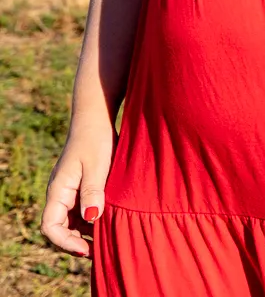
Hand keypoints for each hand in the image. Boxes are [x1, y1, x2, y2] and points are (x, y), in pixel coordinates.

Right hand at [42, 121, 115, 257]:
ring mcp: (70, 190)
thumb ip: (93, 191)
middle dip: (76, 242)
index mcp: (58, 190)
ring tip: (106, 240)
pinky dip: (92, 220)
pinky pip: (82, 210)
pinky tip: (109, 222)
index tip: (86, 250)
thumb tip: (91, 218)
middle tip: (98, 251)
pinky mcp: (81, 186)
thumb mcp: (97, 166)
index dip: (65, 242)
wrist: (97, 119)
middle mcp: (60, 193)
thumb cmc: (96, 140)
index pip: (50, 226)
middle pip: (60, 228)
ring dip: (85, 232)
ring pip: (72, 221)